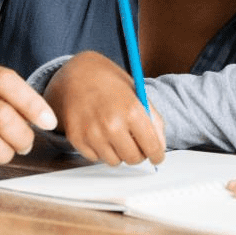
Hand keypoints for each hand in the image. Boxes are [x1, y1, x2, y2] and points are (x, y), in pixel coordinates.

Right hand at [43, 51, 164, 166]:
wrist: (75, 73)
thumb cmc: (109, 82)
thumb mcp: (137, 93)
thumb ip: (152, 119)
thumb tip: (160, 146)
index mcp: (131, 110)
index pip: (152, 146)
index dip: (157, 155)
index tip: (157, 156)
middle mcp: (111, 124)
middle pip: (133, 159)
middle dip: (138, 154)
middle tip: (136, 145)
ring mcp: (92, 133)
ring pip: (114, 161)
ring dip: (118, 152)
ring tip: (115, 134)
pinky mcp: (76, 138)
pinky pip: (95, 158)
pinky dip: (100, 150)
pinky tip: (99, 132)